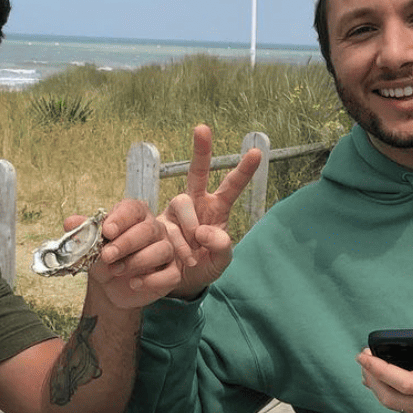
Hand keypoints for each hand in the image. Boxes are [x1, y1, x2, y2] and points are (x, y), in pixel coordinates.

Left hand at [69, 201, 181, 310]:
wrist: (110, 287)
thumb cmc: (105, 259)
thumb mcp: (91, 246)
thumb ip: (83, 233)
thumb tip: (70, 222)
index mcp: (135, 216)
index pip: (133, 209)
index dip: (121, 218)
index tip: (107, 231)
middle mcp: (154, 229)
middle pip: (148, 229)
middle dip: (126, 243)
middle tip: (107, 255)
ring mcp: (166, 250)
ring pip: (162, 250)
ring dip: (137, 261)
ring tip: (116, 270)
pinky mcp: (171, 271)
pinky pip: (170, 274)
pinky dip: (152, 280)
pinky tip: (134, 283)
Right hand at [160, 123, 261, 297]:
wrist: (176, 284)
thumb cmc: (204, 268)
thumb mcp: (221, 262)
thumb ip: (221, 246)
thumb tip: (203, 231)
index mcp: (216, 209)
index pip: (231, 186)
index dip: (243, 170)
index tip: (256, 152)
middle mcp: (194, 204)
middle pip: (197, 172)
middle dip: (201, 150)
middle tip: (202, 128)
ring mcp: (173, 213)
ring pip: (181, 202)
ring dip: (189, 227)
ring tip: (193, 255)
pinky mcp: (156, 225)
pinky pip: (166, 226)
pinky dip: (176, 246)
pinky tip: (180, 260)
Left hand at [357, 280, 412, 412]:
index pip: (405, 383)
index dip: (380, 370)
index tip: (364, 356)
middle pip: (394, 399)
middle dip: (373, 379)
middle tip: (363, 360)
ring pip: (399, 408)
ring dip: (380, 390)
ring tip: (370, 371)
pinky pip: (410, 411)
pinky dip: (394, 398)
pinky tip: (388, 384)